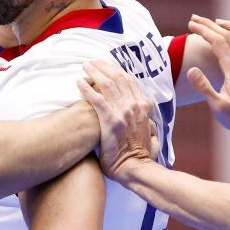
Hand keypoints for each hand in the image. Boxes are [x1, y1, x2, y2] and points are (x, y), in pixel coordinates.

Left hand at [77, 60, 157, 180]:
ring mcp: (124, 111)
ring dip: (95, 72)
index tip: (106, 65)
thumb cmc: (141, 155)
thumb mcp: (150, 133)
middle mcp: (135, 105)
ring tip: (85, 66)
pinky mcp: (111, 120)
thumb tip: (147, 124)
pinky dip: (87, 89)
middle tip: (92, 61)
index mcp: (144, 106)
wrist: (135, 168)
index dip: (117, 70)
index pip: (130, 81)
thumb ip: (147, 123)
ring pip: (108, 84)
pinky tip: (79, 82)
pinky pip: (97, 99)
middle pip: (118, 77)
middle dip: (104, 66)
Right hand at [187, 15, 229, 135]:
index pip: (217, 41)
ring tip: (212, 21)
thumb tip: (191, 70)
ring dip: (223, 26)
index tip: (190, 25)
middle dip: (209, 24)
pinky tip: (229, 36)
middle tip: (193, 18)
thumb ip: (204, 87)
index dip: (203, 31)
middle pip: (225, 35)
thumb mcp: (216, 105)